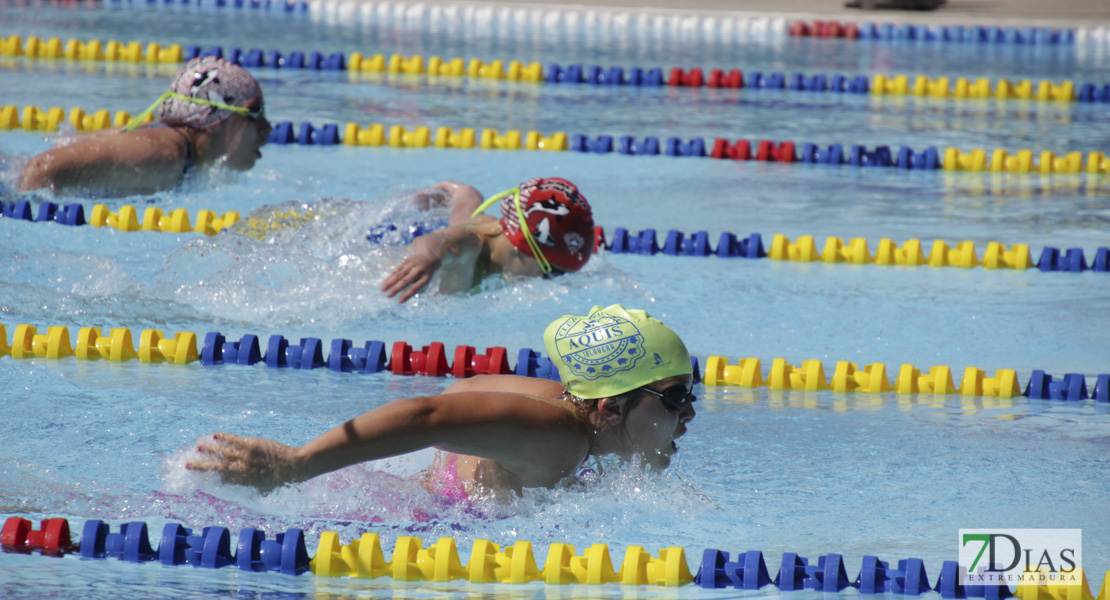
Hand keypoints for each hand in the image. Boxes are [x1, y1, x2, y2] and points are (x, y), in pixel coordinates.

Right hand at [187, 433, 302, 492]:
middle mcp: (242, 470)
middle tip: (187, 463)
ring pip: (223, 451)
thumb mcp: (262, 490)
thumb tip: (236, 489)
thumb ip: (248, 489)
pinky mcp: (252, 444)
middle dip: (201, 465)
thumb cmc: (280, 480)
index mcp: (243, 482)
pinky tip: (214, 435)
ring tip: (197, 446)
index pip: (220, 479)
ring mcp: (247, 456)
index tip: (195, 477)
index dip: (207, 478)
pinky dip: (224, 437)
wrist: (294, 466)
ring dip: (209, 449)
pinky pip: (235, 440)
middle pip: (217, 467)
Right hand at [381, 251, 440, 302]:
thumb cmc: (426, 272)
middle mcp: (418, 270)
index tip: (399, 301)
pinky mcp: (405, 261)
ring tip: (382, 289)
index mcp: (425, 277)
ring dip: (390, 282)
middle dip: (396, 288)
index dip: (407, 294)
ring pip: (399, 274)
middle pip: (405, 280)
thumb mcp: (426, 279)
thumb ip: (417, 285)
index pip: (415, 287)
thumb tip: (404, 294)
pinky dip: (390, 276)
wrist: (427, 255)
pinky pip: (396, 269)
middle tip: (388, 296)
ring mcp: (411, 265)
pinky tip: (384, 281)